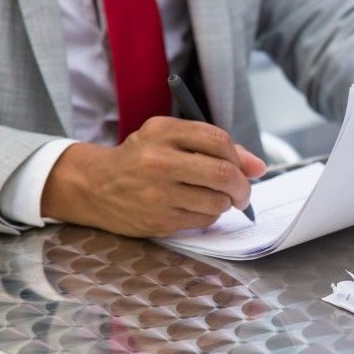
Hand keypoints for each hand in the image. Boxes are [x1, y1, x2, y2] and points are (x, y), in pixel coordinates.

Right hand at [41, 117, 266, 237]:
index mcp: (163, 132)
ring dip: (225, 203)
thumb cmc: (140, 158)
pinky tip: (196, 208)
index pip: (218, 140)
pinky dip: (209, 216)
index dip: (238, 156)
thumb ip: (215, 147)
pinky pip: (202, 220)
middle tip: (243, 193)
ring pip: (216, 201)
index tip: (242, 167)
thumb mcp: (169, 138)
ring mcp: (157, 193)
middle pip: (223, 173)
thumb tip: (259, 168)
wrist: (94, 185)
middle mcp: (159, 161)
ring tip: (216, 198)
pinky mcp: (157, 220)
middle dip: (242, 186)